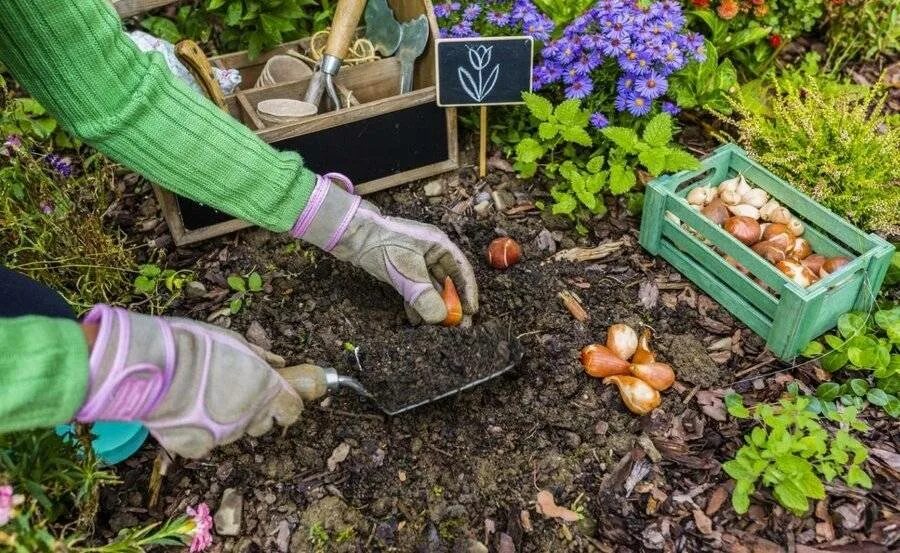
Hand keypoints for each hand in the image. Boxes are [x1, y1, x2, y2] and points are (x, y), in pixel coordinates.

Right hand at [76, 305, 301, 457]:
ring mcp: (225, 435)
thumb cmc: (195, 345)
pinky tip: (183, 411)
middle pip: (263, 423)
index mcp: (266, 388)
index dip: (286, 405)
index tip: (279, 399)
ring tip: (199, 396)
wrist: (151, 365)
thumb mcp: (234, 340)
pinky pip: (205, 442)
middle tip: (231, 392)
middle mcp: (251, 415)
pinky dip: (198, 431)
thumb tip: (280, 363)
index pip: (293, 410)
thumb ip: (260, 357)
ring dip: (224, 419)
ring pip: (233, 432)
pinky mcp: (198, 447)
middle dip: (255, 412)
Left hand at [291, 173, 478, 323]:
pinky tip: (415, 319)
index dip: (468, 292)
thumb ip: (425, 296)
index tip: (470, 313)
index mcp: (439, 245)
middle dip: (450, 304)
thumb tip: (439, 318)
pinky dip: (417, 302)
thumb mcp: (407, 273)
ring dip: (432, 306)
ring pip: (430, 286)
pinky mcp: (402, 268)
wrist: (352, 235)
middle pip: (447, 281)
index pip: (461, 270)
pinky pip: (415, 288)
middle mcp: (431, 251)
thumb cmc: (383, 246)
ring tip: (434, 327)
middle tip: (454, 325)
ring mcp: (416, 259)